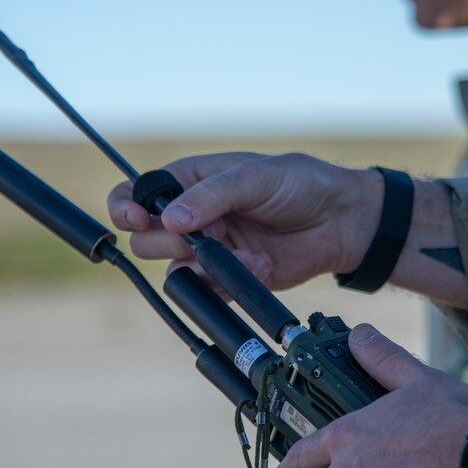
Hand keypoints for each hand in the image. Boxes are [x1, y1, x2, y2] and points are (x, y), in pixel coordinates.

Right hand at [106, 152, 382, 289]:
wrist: (341, 222)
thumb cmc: (299, 184)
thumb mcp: (255, 176)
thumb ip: (211, 196)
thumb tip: (169, 219)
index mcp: (191, 179)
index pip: (136, 192)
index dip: (126, 207)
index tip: (137, 218)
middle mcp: (193, 215)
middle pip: (147, 237)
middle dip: (169, 240)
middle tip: (207, 234)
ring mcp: (209, 248)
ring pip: (175, 268)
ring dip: (202, 265)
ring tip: (242, 254)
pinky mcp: (228, 277)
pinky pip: (206, 290)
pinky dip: (226, 282)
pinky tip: (259, 265)